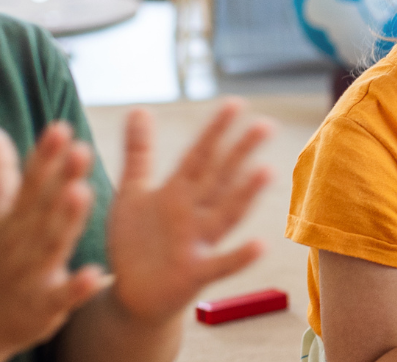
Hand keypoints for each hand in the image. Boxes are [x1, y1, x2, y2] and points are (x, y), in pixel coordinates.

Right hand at [0, 122, 106, 355]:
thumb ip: (0, 172)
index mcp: (15, 217)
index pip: (30, 181)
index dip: (44, 156)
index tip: (60, 127)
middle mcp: (20, 242)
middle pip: (42, 207)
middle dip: (60, 179)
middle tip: (81, 150)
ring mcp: (31, 274)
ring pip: (51, 245)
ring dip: (66, 221)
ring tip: (82, 192)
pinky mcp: (44, 306)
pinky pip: (62, 295)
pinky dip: (77, 287)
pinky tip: (96, 274)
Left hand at [106, 99, 273, 324]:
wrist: (131, 293)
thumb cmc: (137, 241)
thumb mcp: (133, 192)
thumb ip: (140, 152)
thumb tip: (139, 108)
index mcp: (178, 192)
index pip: (200, 156)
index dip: (215, 131)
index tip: (235, 103)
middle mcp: (194, 213)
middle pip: (220, 178)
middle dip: (240, 152)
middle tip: (266, 125)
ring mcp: (197, 242)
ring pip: (226, 214)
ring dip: (245, 195)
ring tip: (266, 171)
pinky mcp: (195, 274)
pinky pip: (220, 264)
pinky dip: (239, 256)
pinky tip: (260, 245)